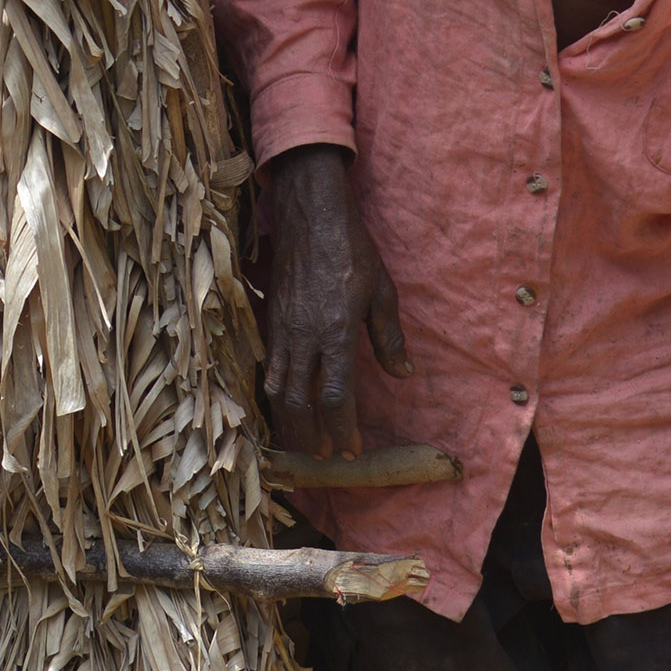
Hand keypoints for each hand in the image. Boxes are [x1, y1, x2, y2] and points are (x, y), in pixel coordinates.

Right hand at [259, 144, 408, 458]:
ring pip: (277, 387)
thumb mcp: (382, 291)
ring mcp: (281, 329)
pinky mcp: (269, 320)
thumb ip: (389, 338)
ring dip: (290, 420)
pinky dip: (274, 392)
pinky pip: (267, 366)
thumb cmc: (352, 250)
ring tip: (304, 439)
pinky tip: (285, 402)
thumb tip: (403, 374)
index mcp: (336, 333)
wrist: (309, 215)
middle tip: (326, 455)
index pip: (334, 395)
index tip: (350, 450)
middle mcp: (303, 337)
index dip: (341, 428)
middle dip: (312, 434)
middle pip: (300, 401)